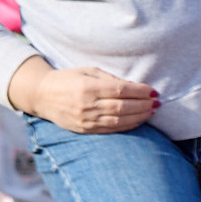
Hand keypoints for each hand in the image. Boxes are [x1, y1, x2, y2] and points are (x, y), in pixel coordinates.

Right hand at [8, 60, 158, 134]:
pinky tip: (138, 121)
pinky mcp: (84, 130)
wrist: (42, 95)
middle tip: (158, 102)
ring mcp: (85, 120)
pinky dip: (126, 126)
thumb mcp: (88, 71)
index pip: (120, 90)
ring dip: (138, 117)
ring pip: (117, 120)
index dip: (139, 91)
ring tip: (152, 112)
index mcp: (88, 87)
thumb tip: (133, 85)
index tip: (153, 90)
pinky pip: (109, 129)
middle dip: (143, 105)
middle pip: (121, 107)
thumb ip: (109, 79)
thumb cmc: (68, 79)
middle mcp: (87, 105)